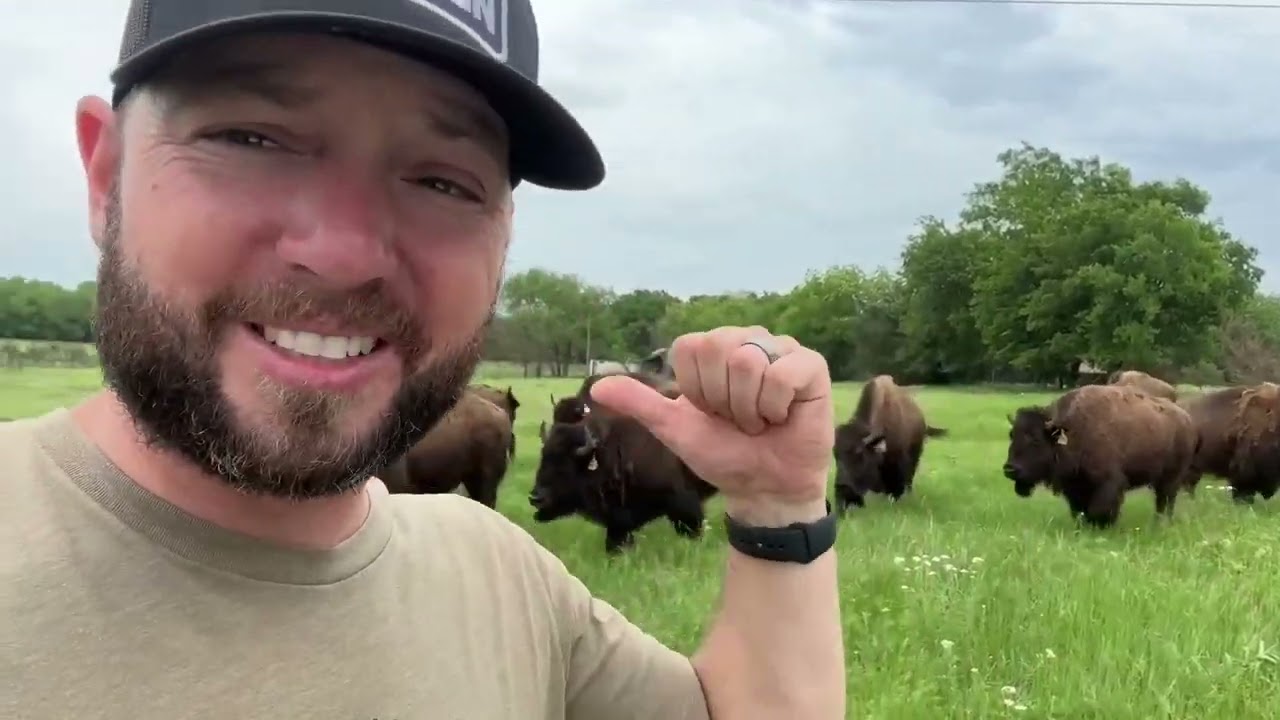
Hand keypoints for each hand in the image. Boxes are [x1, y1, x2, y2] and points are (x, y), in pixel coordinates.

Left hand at [589, 326, 833, 519]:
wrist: (764, 488)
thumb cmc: (723, 455)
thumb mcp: (675, 430)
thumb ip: (640, 404)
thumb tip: (596, 388)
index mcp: (713, 349)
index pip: (690, 347)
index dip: (696, 389)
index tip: (710, 412)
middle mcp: (747, 340)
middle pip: (719, 349)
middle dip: (722, 399)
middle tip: (738, 419)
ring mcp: (781, 349)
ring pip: (748, 362)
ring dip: (749, 408)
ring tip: (760, 420)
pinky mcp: (811, 366)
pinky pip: (782, 374)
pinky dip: (775, 407)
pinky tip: (782, 417)